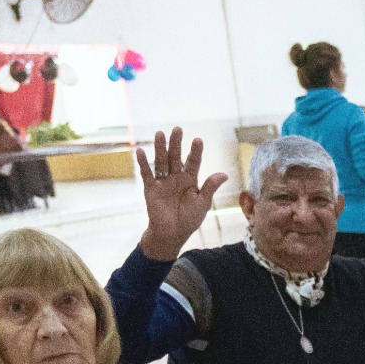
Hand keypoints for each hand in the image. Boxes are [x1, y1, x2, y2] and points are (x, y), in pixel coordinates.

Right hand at [137, 128, 228, 262]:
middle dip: (176, 143)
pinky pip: (147, 174)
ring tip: (160, 133)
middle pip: (175, 157)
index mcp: (190, 180)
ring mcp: (163, 182)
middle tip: (177, 129)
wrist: (172, 233)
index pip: (193, 162)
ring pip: (161, 162)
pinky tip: (140, 151)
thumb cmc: (189, 219)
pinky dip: (143, 163)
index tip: (198, 140)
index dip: (195, 152)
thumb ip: (210, 188)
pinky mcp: (151, 189)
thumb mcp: (202, 203)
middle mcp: (176, 177)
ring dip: (160, 148)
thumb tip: (224, 174)